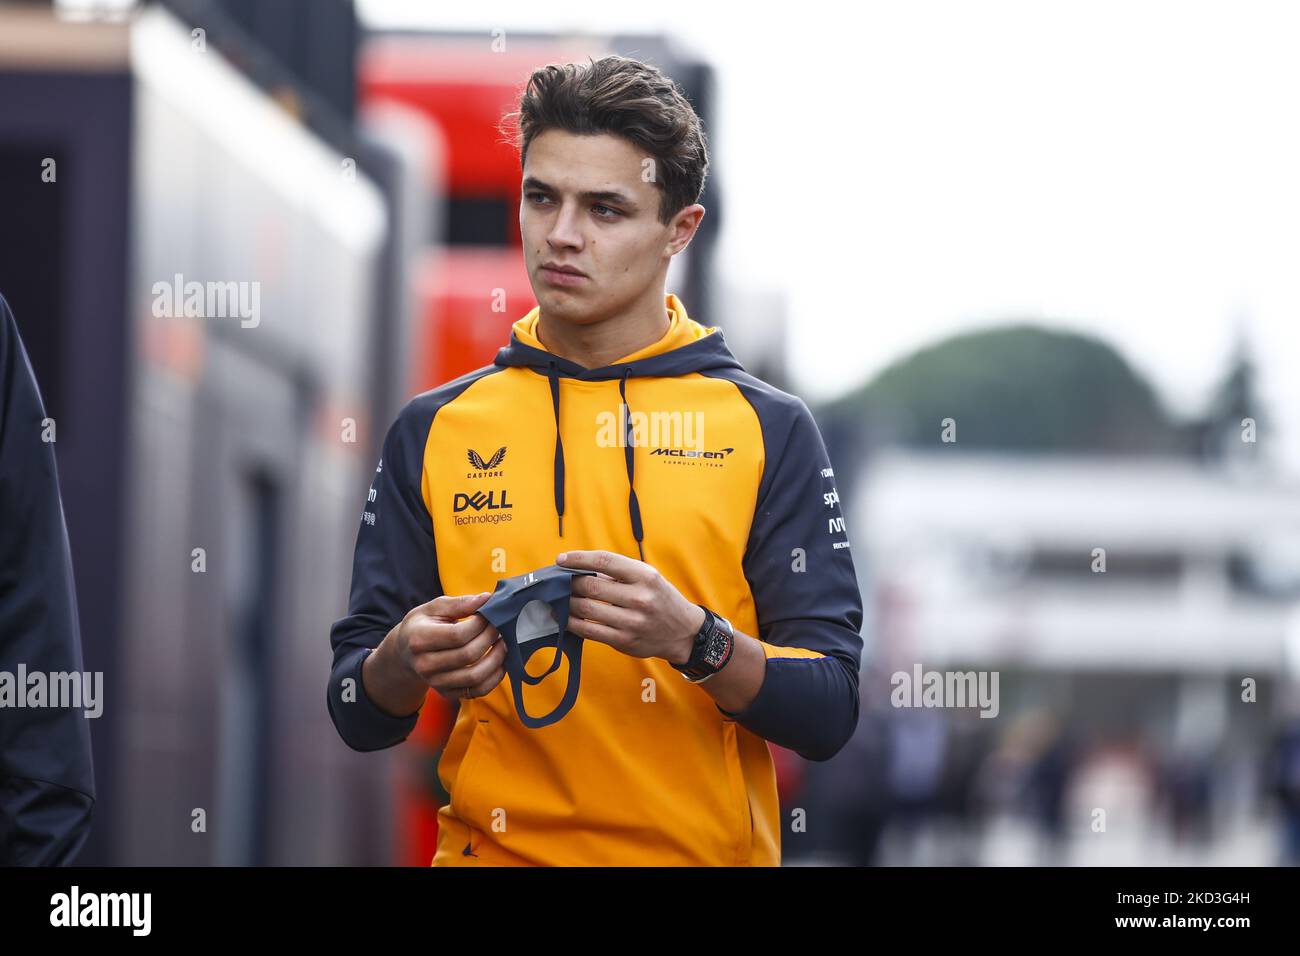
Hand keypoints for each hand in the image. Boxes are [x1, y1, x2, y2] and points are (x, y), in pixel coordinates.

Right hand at [390, 591, 506, 701]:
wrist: (406, 652)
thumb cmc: (423, 625)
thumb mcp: (434, 608)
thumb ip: (459, 603)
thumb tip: (486, 598)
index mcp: (419, 639)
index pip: (457, 635)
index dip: (479, 624)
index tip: (489, 614)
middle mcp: (425, 665)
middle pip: (468, 655)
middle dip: (490, 638)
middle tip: (500, 626)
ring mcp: (436, 682)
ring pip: (475, 677)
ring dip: (496, 660)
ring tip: (503, 643)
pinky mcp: (448, 693)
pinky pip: (478, 691)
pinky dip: (494, 678)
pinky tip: (499, 662)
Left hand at [557, 550, 705, 663]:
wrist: (683, 631)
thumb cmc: (658, 598)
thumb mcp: (647, 577)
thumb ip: (618, 572)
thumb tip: (578, 568)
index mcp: (645, 576)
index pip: (604, 561)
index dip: (578, 559)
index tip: (561, 560)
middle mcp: (640, 598)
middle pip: (591, 585)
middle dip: (569, 583)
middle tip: (559, 582)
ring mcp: (632, 621)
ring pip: (586, 608)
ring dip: (566, 603)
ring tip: (559, 599)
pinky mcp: (624, 641)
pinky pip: (589, 630)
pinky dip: (572, 622)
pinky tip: (566, 617)